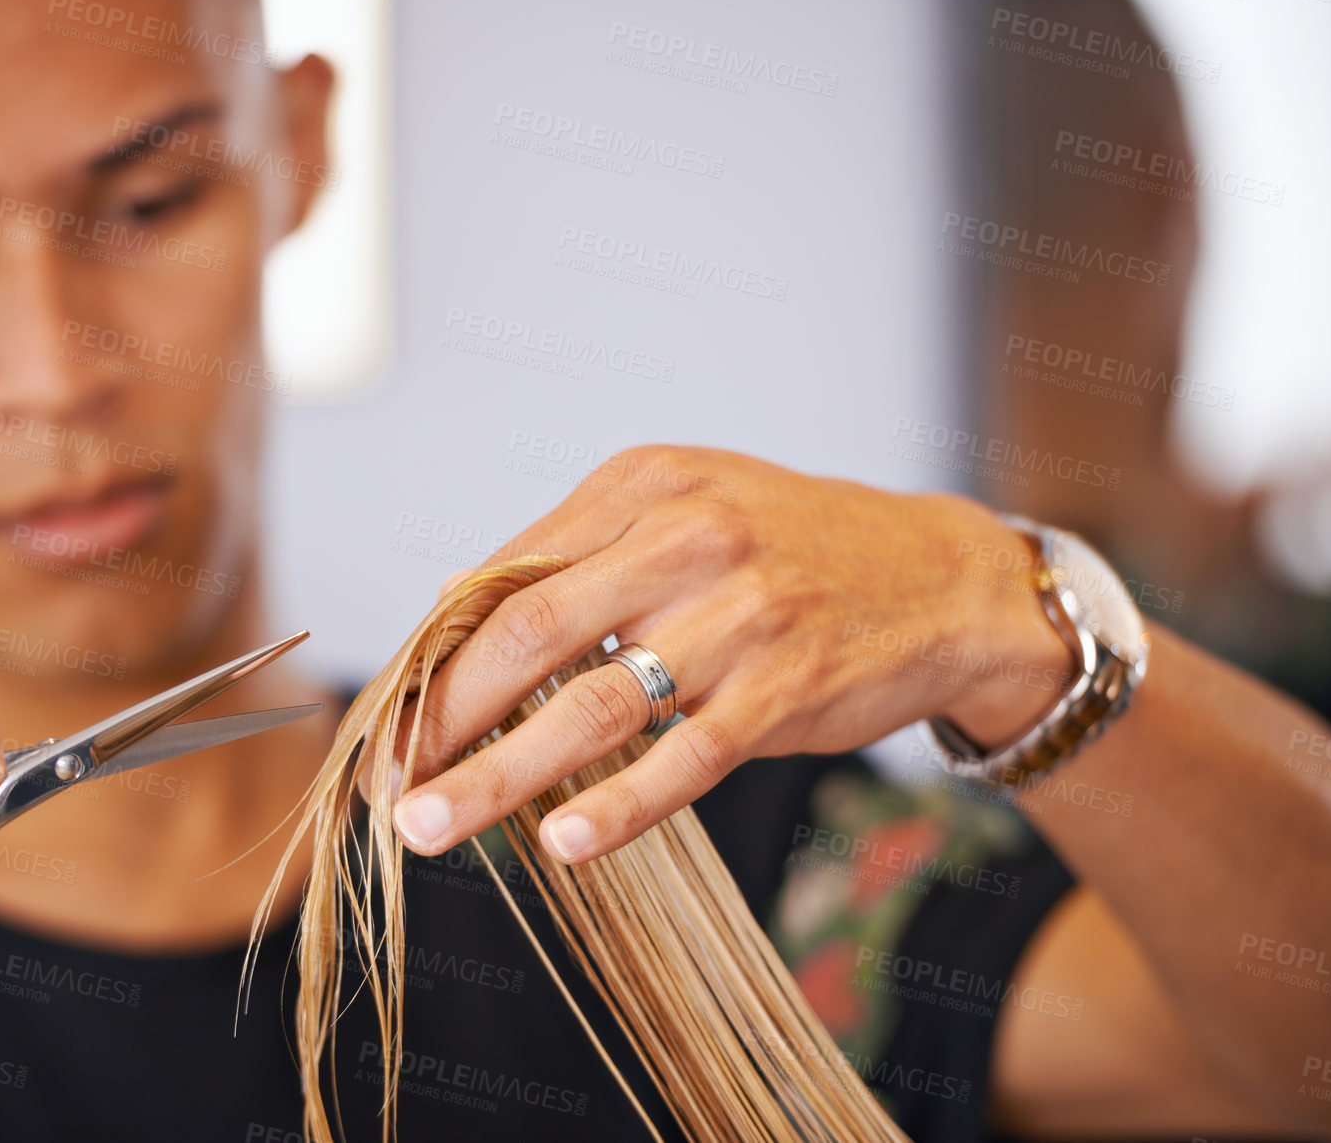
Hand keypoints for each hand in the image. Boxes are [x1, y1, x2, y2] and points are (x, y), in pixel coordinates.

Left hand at [384, 446, 1072, 863]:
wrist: (943, 576)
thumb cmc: (791, 551)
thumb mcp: (684, 512)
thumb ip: (579, 560)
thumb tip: (457, 624)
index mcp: (639, 486)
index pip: (502, 580)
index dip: (432, 661)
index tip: (387, 727)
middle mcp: (683, 536)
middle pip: (524, 636)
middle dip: (440, 721)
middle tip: (388, 788)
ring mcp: (739, 613)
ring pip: (591, 705)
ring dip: (498, 776)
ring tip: (433, 827)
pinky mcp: (788, 685)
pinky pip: (685, 757)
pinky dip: (619, 805)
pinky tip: (562, 845)